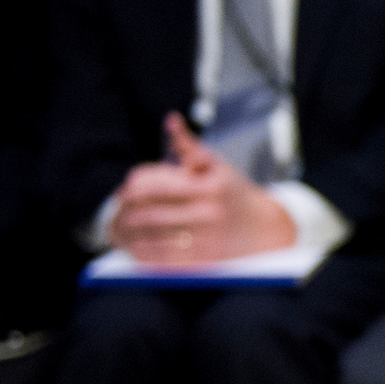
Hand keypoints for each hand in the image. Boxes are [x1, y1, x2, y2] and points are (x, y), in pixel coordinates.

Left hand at [111, 113, 295, 261]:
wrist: (265, 229)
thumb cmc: (233, 193)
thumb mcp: (216, 166)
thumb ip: (188, 146)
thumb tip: (171, 121)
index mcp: (209, 188)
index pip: (154, 185)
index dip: (132, 186)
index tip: (125, 189)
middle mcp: (209, 215)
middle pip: (148, 213)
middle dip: (126, 210)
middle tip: (119, 207)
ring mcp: (206, 241)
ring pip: (151, 238)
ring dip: (129, 232)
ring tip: (122, 226)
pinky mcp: (204, 262)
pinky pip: (162, 259)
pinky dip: (142, 252)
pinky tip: (137, 245)